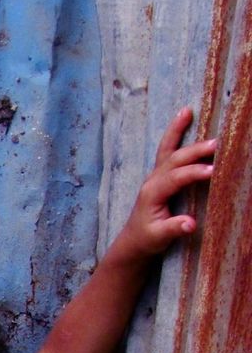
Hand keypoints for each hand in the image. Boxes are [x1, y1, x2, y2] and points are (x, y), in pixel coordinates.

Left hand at [113, 107, 215, 264]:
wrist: (134, 240)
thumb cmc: (147, 239)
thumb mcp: (159, 237)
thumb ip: (173, 229)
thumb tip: (190, 224)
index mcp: (152, 193)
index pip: (175, 179)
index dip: (193, 174)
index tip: (213, 171)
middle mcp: (152, 180)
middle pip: (174, 159)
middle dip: (194, 151)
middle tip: (217, 144)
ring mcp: (155, 175)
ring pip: (168, 149)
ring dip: (179, 131)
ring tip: (188, 111)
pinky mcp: (160, 174)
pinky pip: (167, 148)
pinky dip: (175, 132)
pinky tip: (184, 115)